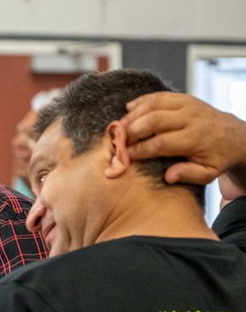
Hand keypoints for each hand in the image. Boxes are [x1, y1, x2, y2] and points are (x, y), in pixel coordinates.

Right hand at [121, 92, 245, 184]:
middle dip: (132, 130)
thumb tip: (168, 176)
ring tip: (119, 126)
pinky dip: (142, 101)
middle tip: (118, 140)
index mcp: (196, 139)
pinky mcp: (184, 98)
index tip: (126, 156)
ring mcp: (188, 105)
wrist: (236, 136)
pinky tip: (129, 109)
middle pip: (154, 120)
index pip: (161, 143)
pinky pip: (159, 95)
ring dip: (133, 115)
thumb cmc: (218, 157)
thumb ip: (189, 174)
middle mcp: (191, 118)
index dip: (140, 149)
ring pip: (154, 105)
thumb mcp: (209, 173)